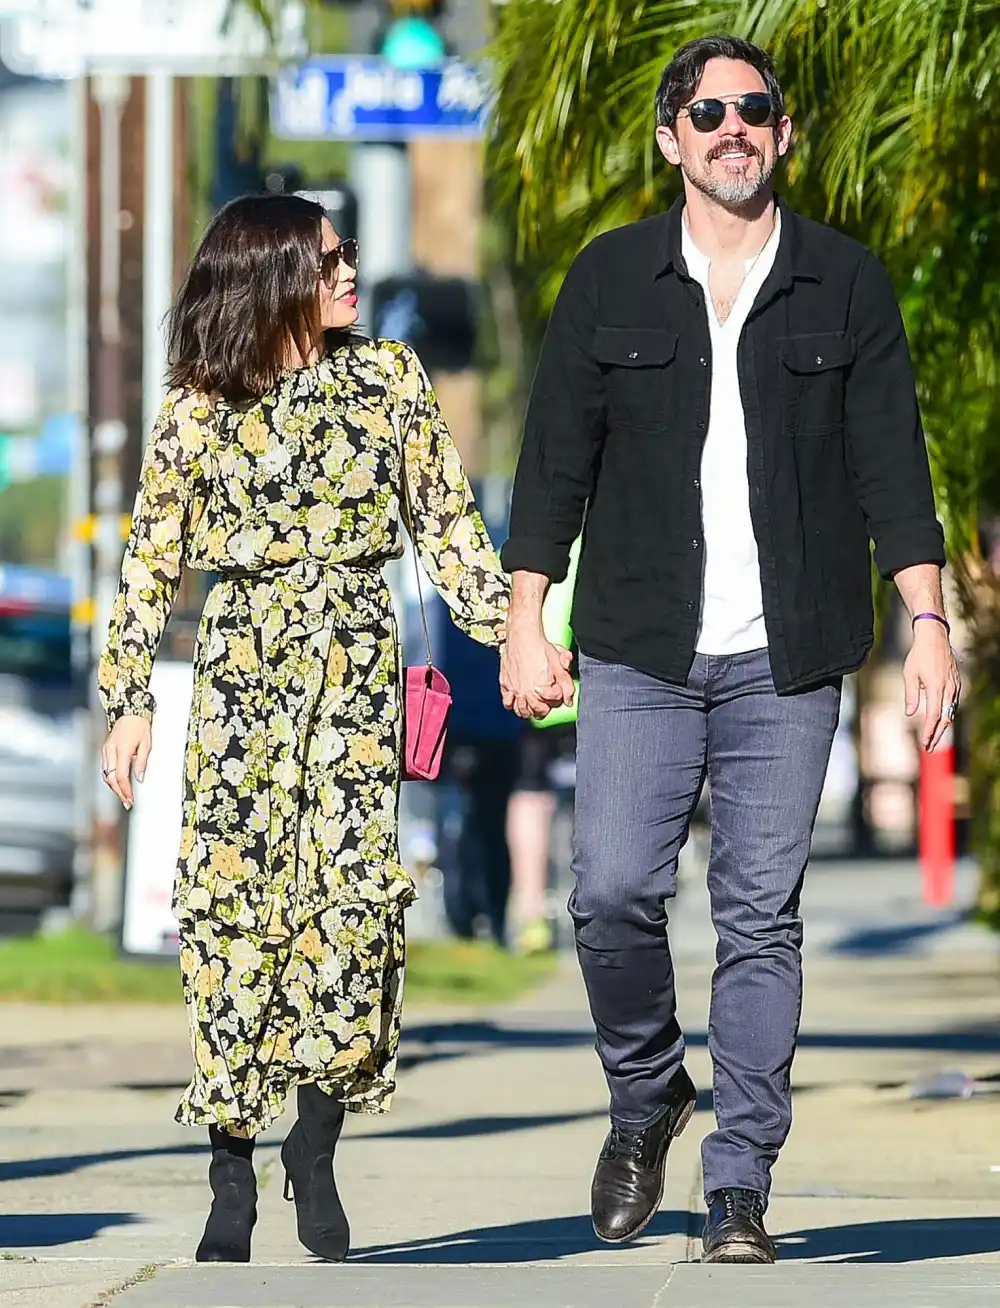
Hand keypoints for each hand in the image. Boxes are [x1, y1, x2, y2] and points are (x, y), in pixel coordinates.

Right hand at [101, 714, 151, 809]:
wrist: (130, 713)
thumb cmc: (139, 727)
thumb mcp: (146, 744)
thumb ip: (142, 762)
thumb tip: (139, 778)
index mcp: (122, 750)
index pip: (121, 776)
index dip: (125, 790)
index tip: (131, 799)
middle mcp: (111, 751)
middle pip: (111, 778)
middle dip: (119, 793)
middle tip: (127, 802)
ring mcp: (106, 751)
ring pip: (106, 775)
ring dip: (114, 787)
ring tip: (124, 796)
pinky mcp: (105, 750)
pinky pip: (106, 769)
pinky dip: (111, 778)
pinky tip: (117, 784)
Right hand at [500, 626, 574, 719]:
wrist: (522, 635)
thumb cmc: (540, 647)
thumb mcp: (559, 663)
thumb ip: (566, 683)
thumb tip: (568, 699)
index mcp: (542, 688)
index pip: (554, 702)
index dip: (558, 695)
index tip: (557, 689)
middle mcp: (527, 692)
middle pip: (539, 710)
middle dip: (546, 706)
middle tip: (547, 699)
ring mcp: (514, 689)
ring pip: (522, 711)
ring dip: (530, 710)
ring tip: (533, 704)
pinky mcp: (505, 684)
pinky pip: (507, 703)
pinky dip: (512, 705)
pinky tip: (518, 700)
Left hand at [903, 621, 961, 752]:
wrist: (934, 637)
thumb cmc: (919, 654)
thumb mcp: (910, 674)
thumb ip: (911, 695)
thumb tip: (909, 713)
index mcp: (936, 687)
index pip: (933, 715)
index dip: (929, 731)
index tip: (924, 743)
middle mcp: (949, 688)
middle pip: (945, 718)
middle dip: (936, 735)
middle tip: (928, 748)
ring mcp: (955, 686)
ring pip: (951, 712)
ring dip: (942, 727)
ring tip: (933, 739)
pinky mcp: (956, 683)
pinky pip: (953, 704)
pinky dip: (947, 715)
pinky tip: (940, 722)